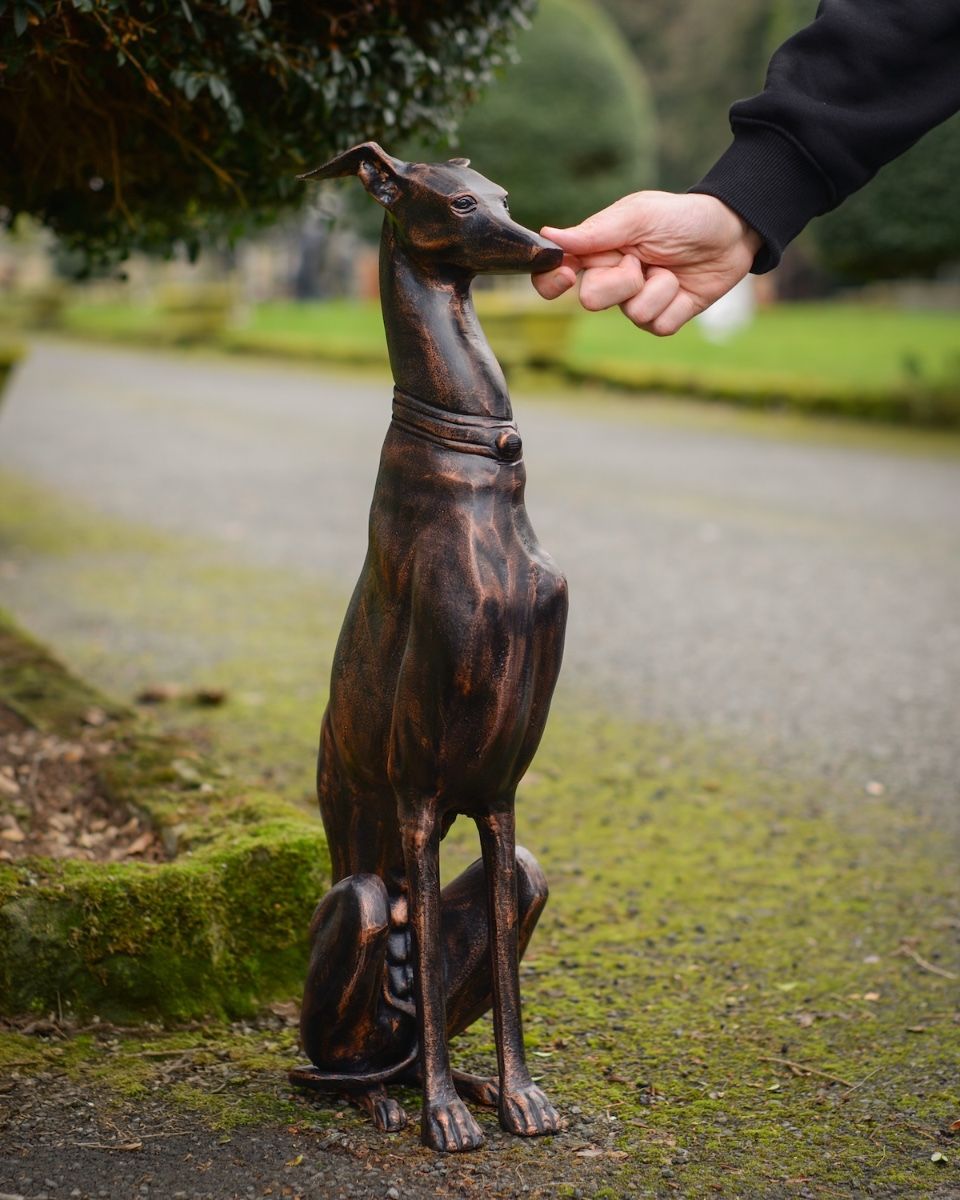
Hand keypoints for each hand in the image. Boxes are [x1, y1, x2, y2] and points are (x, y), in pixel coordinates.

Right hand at [532, 191, 762, 335]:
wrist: (732, 232)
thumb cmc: (682, 217)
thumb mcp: (639, 216)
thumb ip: (596, 231)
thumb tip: (549, 236)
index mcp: (598, 250)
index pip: (554, 273)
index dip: (551, 281)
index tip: (568, 275)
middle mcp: (612, 278)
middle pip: (592, 299)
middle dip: (620, 281)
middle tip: (640, 261)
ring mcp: (637, 301)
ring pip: (632, 313)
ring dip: (657, 289)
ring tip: (671, 268)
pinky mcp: (663, 317)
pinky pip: (658, 325)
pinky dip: (675, 304)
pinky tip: (684, 286)